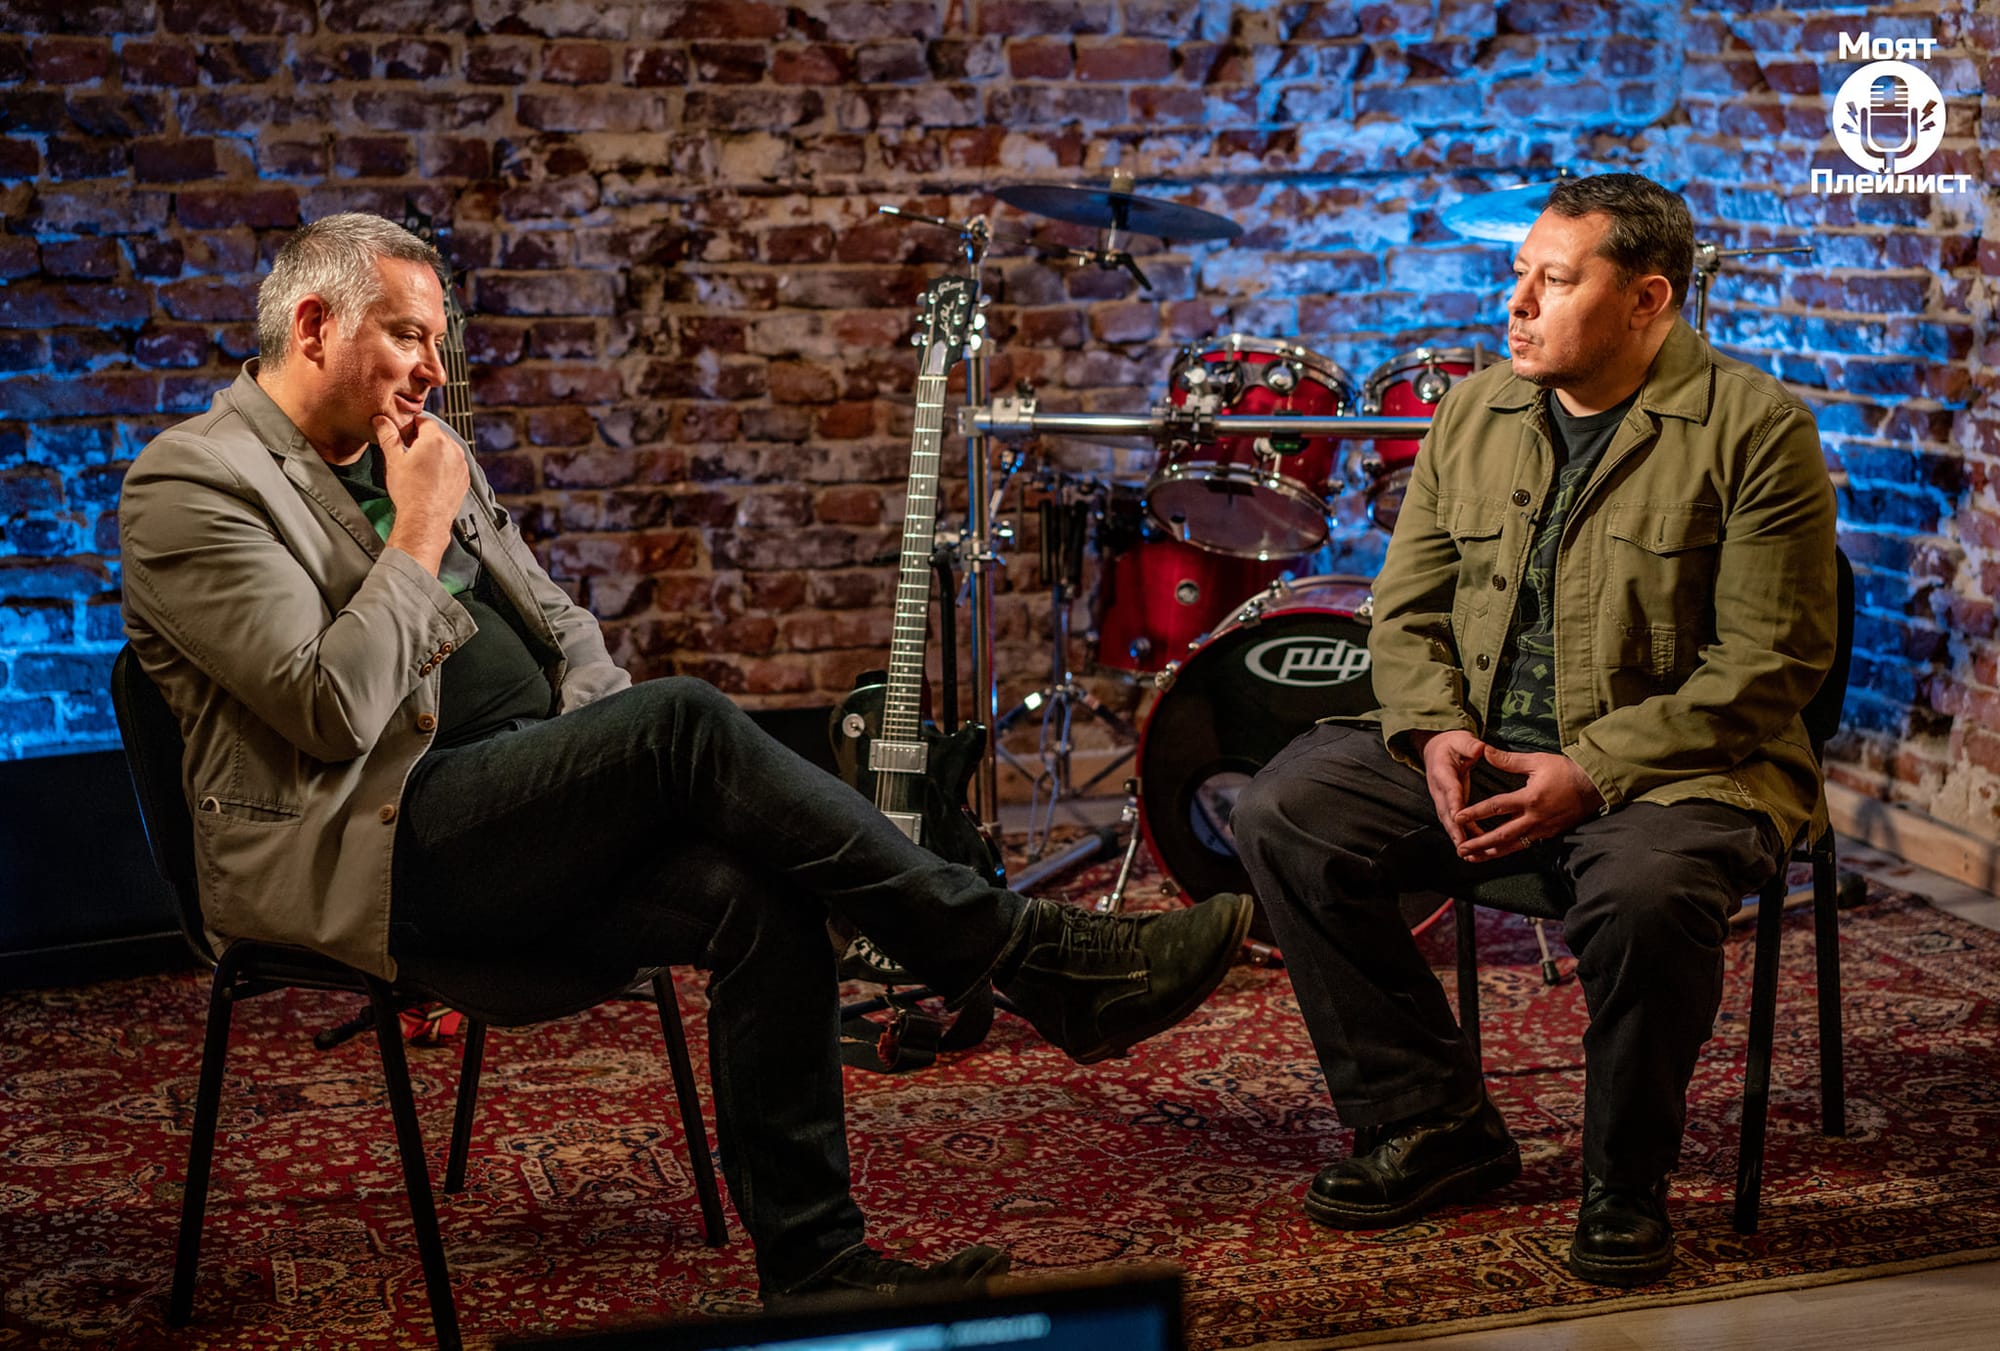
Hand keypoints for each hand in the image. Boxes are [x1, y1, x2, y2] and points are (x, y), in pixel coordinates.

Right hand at [373, 413, 467, 577]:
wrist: (425, 520)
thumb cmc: (409, 491)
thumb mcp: (393, 460)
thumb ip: (388, 436)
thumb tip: (381, 420)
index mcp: (436, 440)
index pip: (424, 421)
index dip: (411, 425)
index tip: (402, 434)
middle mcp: (453, 449)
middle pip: (437, 435)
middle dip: (422, 439)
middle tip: (407, 450)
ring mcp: (462, 465)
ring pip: (447, 450)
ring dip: (434, 453)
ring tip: (418, 467)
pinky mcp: (464, 479)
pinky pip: (454, 465)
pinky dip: (444, 467)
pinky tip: (430, 478)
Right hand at [1417, 729, 1490, 850]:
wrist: (1436, 748)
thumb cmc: (1452, 743)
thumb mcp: (1460, 739)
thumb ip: (1470, 744)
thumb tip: (1480, 748)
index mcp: (1442, 772)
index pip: (1449, 790)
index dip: (1453, 804)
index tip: (1458, 818)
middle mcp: (1439, 789)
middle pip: (1446, 813)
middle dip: (1454, 831)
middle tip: (1463, 846)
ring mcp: (1442, 799)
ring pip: (1449, 821)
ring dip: (1458, 838)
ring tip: (1469, 854)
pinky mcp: (1448, 805)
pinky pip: (1455, 822)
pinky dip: (1463, 835)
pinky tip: (1475, 847)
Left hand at [1451, 746, 1603, 862]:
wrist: (1594, 786)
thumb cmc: (1565, 771)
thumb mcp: (1537, 761)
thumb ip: (1508, 760)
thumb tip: (1485, 751)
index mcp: (1530, 798)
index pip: (1497, 808)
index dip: (1475, 813)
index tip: (1457, 818)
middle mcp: (1535, 818)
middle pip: (1502, 835)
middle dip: (1479, 843)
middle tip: (1460, 849)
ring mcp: (1542, 829)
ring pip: (1512, 846)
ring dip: (1491, 853)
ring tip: (1472, 858)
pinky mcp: (1549, 834)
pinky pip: (1525, 845)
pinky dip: (1508, 851)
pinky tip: (1495, 854)